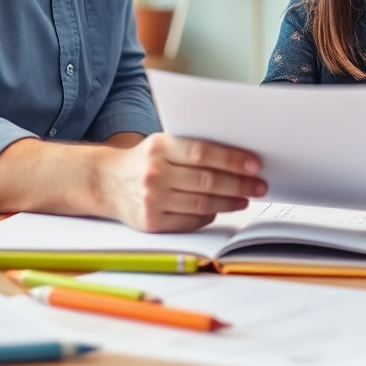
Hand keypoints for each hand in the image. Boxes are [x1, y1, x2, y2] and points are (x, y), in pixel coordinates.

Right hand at [100, 133, 266, 232]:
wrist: (106, 181)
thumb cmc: (145, 159)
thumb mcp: (162, 143)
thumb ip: (192, 147)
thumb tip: (237, 157)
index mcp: (159, 147)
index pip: (202, 152)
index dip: (231, 159)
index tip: (255, 164)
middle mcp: (154, 173)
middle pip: (206, 181)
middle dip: (239, 184)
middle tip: (260, 185)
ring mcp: (151, 200)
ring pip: (201, 203)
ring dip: (229, 202)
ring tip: (246, 198)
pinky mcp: (150, 222)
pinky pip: (189, 221)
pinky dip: (209, 216)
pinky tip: (221, 209)